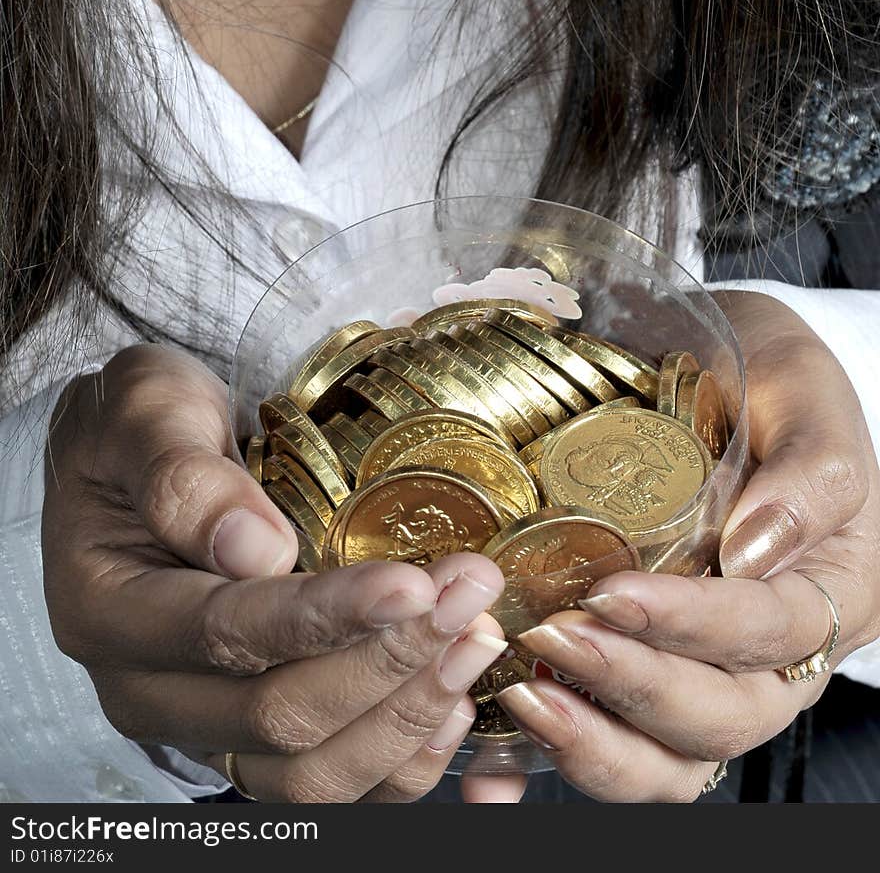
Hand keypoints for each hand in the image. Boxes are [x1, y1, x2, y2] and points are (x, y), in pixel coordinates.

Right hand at [42, 343, 507, 802]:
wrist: (140, 453)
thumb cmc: (146, 422)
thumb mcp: (147, 407)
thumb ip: (182, 473)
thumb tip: (255, 549)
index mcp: (107, 608)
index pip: (224, 634)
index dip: (324, 618)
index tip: (412, 584)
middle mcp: (145, 690)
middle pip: (277, 718)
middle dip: (389, 659)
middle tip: (469, 591)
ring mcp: (200, 725)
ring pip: (308, 773)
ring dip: (406, 713)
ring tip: (475, 638)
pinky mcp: (252, 738)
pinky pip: (332, 788)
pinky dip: (401, 761)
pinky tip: (454, 702)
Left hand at [492, 291, 879, 800]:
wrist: (734, 375)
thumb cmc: (778, 383)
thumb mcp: (807, 393)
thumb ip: (808, 470)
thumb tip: (753, 554)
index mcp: (828, 593)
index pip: (768, 634)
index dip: (693, 625)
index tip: (615, 593)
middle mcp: (774, 659)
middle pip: (718, 719)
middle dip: (632, 687)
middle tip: (554, 638)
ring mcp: (709, 678)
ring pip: (670, 761)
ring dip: (595, 743)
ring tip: (524, 697)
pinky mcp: (648, 680)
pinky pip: (614, 750)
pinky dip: (552, 768)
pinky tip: (494, 766)